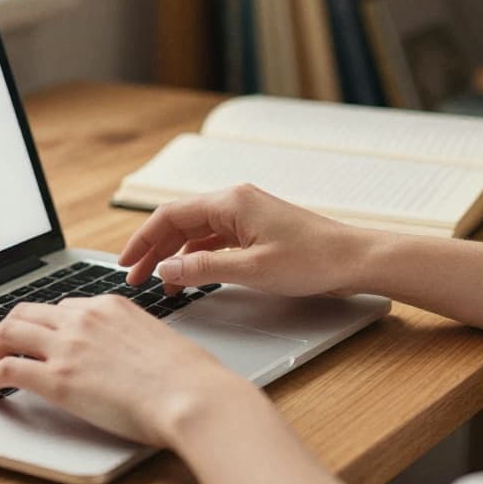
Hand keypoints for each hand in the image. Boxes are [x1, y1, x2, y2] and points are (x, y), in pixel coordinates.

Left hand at [0, 295, 262, 446]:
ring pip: (9, 332)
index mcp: (109, 305)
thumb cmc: (188, 377)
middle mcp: (83, 318)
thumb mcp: (158, 340)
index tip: (38, 337)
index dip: (44, 325)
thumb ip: (132, 339)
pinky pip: (8, 369)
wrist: (191, 395)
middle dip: (7, 329)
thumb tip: (127, 356)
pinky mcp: (58, 379)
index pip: (63, 307)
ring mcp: (68, 346)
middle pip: (26, 312)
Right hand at [118, 184, 376, 297]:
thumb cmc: (313, 261)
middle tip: (135, 277)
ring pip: (195, 231)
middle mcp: (235, 201)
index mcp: (230, 201)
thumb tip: (166, 271)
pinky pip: (214, 239)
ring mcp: (246, 214)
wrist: (356, 260)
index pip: (170, 215)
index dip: (142, 240)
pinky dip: (196, 256)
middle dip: (154, 249)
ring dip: (174, 255)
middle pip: (179, 221)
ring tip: (159, 282)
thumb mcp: (252, 271)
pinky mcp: (256, 230)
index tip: (125, 262)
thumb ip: (204, 270)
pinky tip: (189, 276)